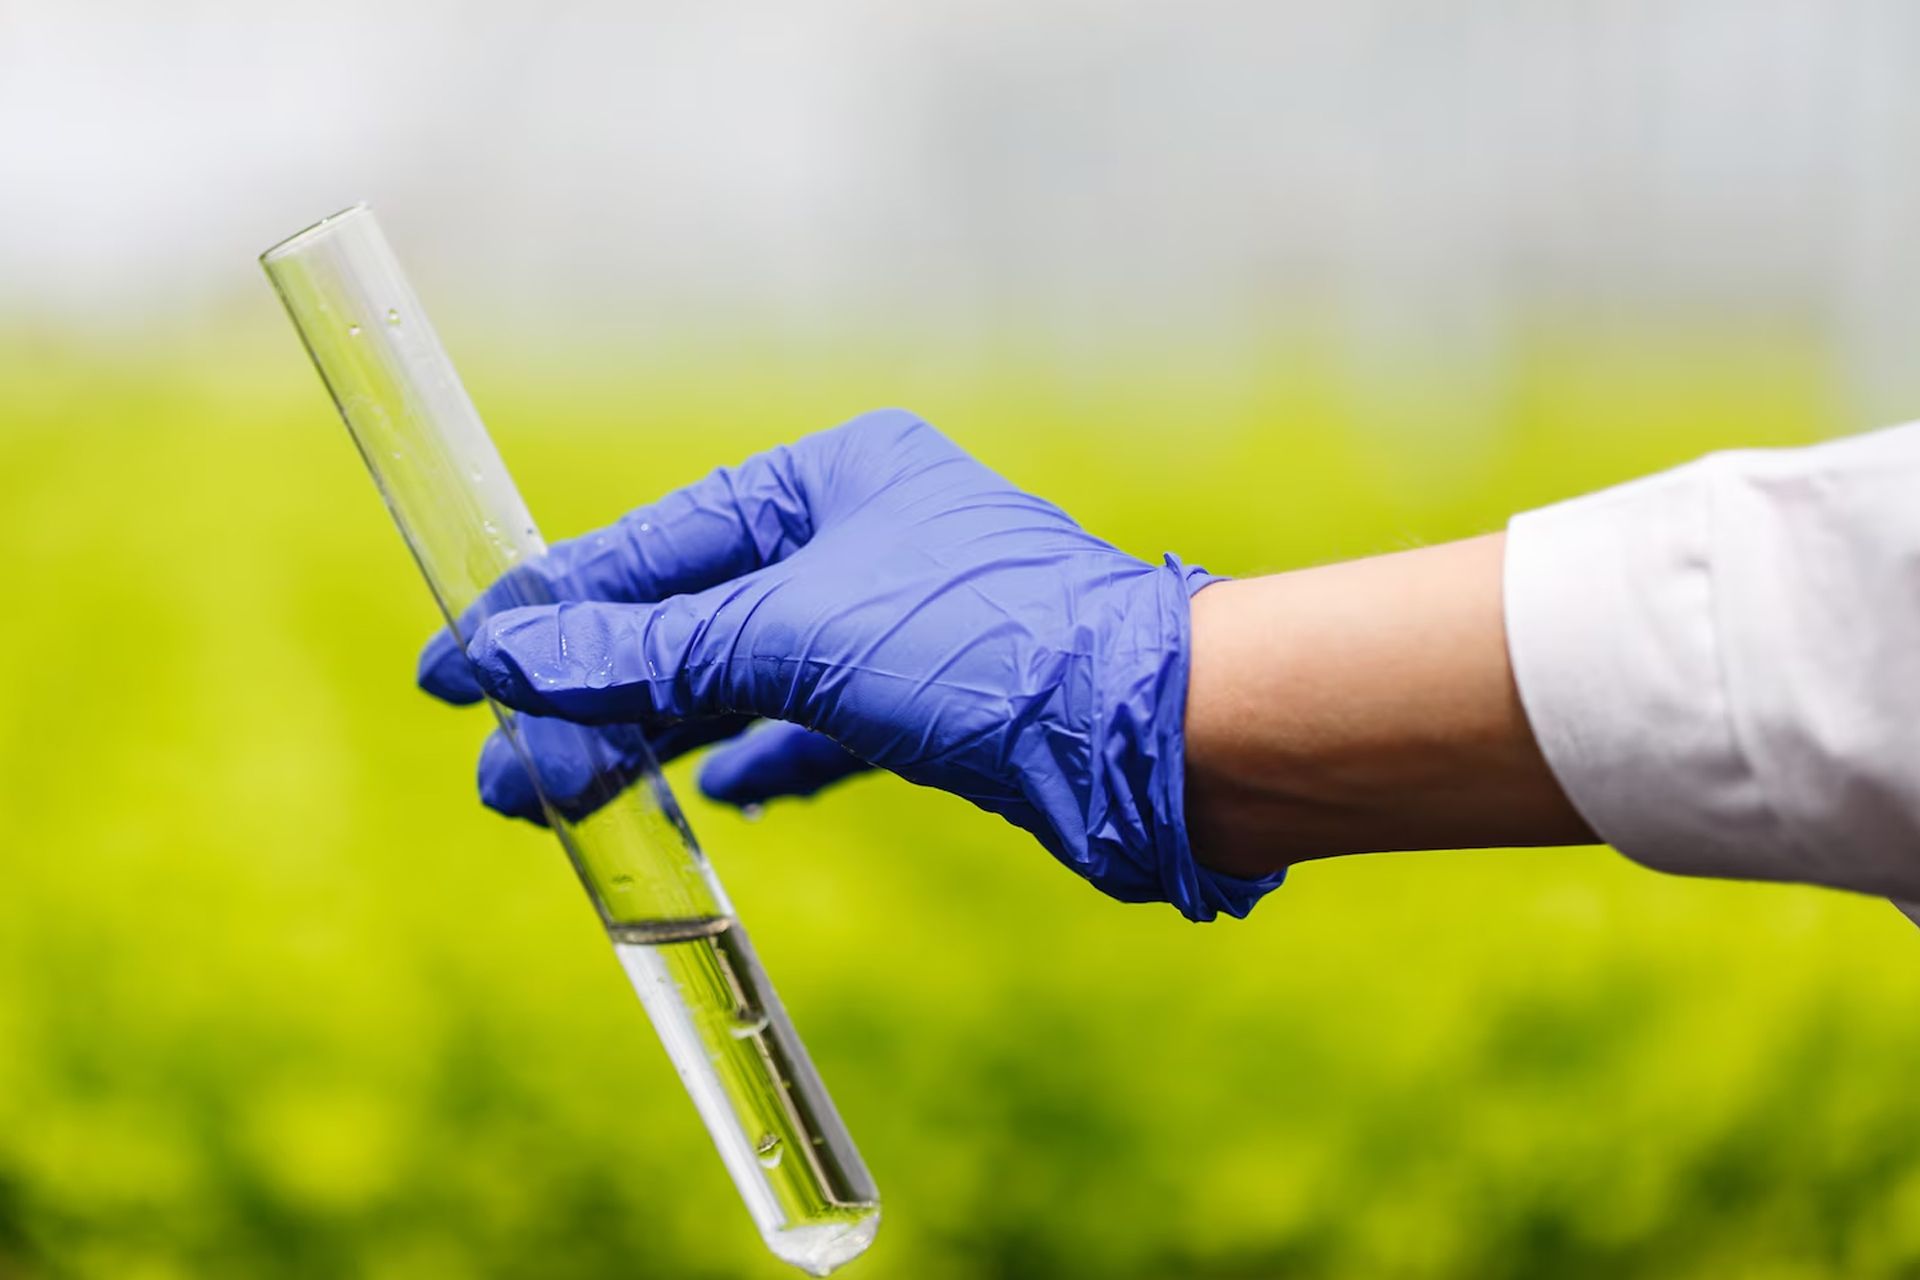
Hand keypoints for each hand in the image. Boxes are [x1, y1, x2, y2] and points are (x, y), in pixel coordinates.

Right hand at [417, 409, 1281, 920]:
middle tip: (497, 775)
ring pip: (741, 681)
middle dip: (592, 696)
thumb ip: (652, 650)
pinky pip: (813, 729)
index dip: (553, 608)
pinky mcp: (930, 708)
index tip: (457, 664)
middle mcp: (864, 538)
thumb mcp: (796, 635)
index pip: (658, 542)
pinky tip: (711, 797)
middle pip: (689, 619)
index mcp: (835, 477)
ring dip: (653, 741)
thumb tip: (511, 656)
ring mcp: (898, 624)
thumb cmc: (986, 646)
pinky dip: (758, 761)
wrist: (1157, 739)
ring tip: (559, 800)